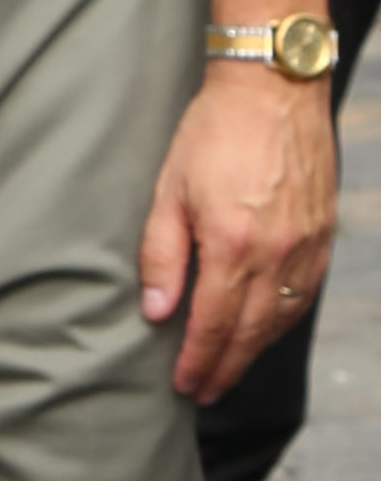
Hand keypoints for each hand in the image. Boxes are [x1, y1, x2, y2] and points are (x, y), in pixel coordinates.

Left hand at [138, 62, 339, 399]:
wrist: (272, 88)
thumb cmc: (213, 132)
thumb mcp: (169, 189)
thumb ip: (162, 254)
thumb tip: (157, 311)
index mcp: (234, 245)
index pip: (214, 325)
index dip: (199, 361)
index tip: (184, 386)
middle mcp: (277, 254)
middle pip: (251, 332)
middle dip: (226, 368)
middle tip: (204, 392)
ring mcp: (306, 246)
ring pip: (282, 318)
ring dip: (255, 350)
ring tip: (229, 368)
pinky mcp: (322, 234)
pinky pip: (304, 294)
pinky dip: (282, 320)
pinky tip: (264, 328)